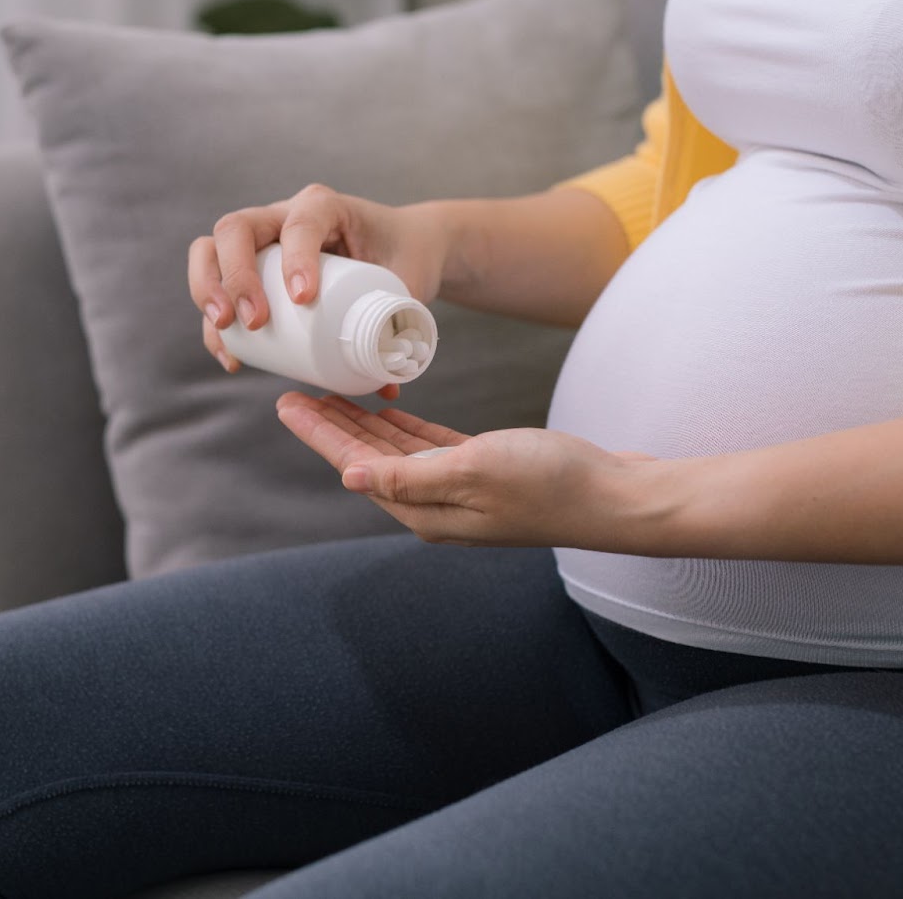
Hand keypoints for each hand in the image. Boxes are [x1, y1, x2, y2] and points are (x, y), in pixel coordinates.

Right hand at [188, 184, 448, 391]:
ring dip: (207, 290)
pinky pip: (216, 284)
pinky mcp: (250, 267)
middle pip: (237, 228)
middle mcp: (283, 214)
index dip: (297, 257)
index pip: (301, 222)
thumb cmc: (404, 257)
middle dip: (237, 275)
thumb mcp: (408, 281)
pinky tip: (231, 356)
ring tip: (225, 330)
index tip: (303, 299)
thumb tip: (384, 389)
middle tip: (253, 320)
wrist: (400, 248)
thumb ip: (399, 325)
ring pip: (212, 249)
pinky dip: (214, 321)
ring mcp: (260, 238)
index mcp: (325, 207)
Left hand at [275, 392, 668, 550]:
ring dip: (363, 425)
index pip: (356, 466)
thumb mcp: (475, 470)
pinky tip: (387, 411)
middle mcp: (436, 506)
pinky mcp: (485, 472)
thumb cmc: (552, 482)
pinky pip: (429, 449)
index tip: (286, 404)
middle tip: (294, 391)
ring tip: (330, 393)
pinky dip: (404, 429)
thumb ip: (411, 474)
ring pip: (395, 452)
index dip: (320, 435)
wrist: (616, 495)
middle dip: (330, 427)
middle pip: (367, 460)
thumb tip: (348, 476)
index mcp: (425, 510)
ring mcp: (461, 490)